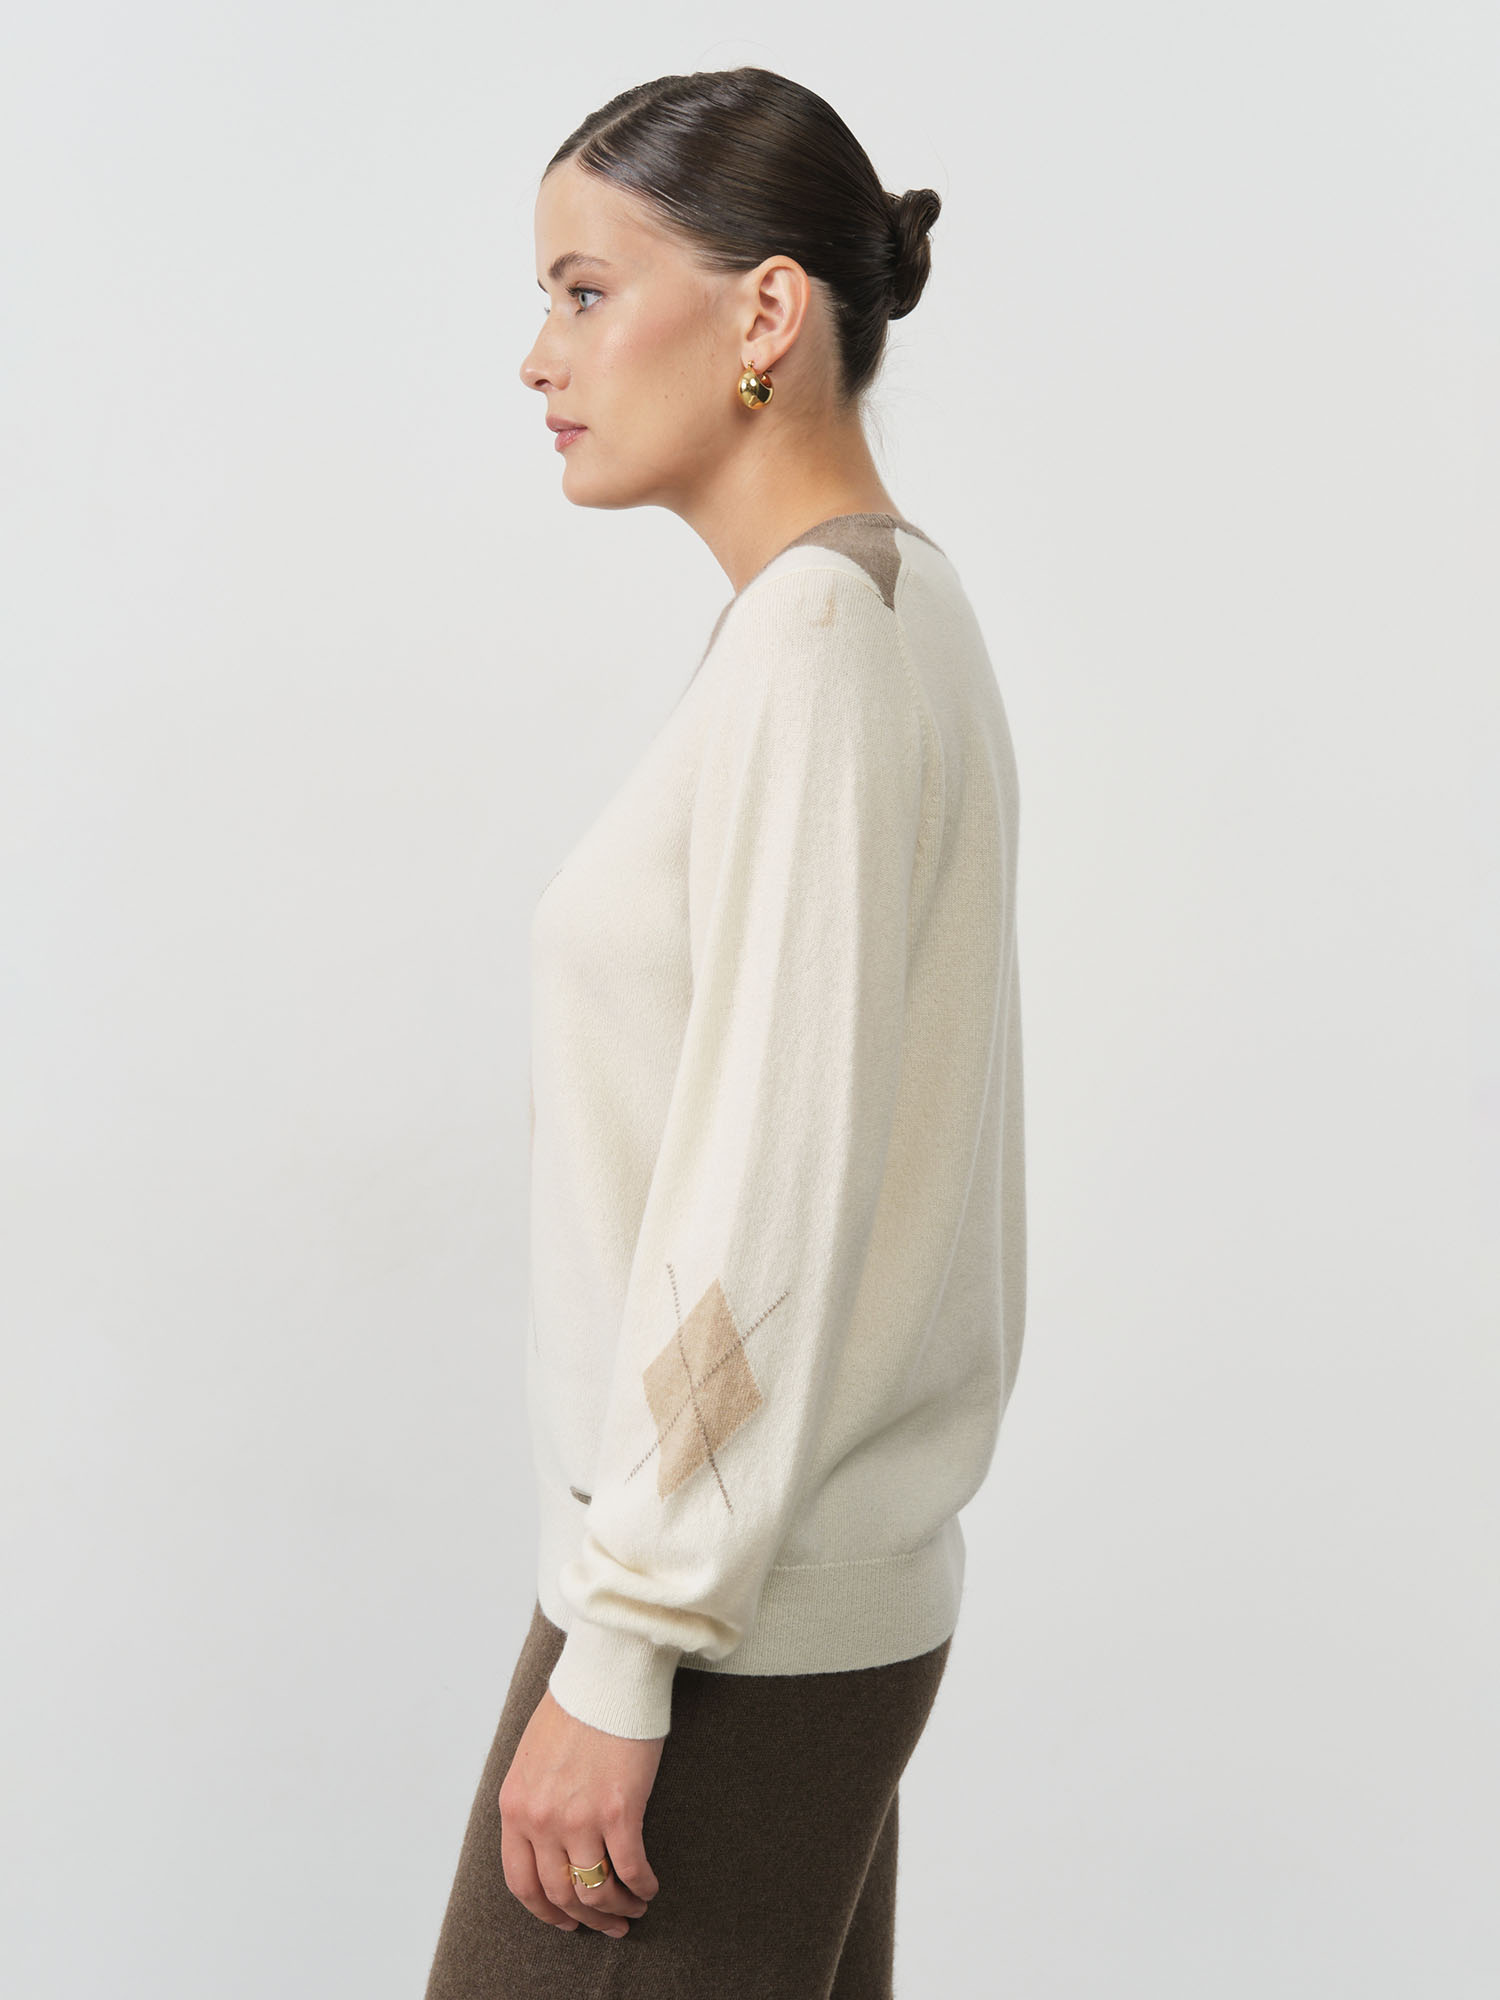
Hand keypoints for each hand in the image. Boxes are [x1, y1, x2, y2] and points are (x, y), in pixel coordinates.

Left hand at [498, 1686, 663, 1937]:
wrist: (606, 1673)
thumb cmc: (574, 1707)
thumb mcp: (531, 1757)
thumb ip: (532, 1799)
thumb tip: (546, 1838)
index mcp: (515, 1806)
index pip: (521, 1881)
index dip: (545, 1910)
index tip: (565, 1919)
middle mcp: (541, 1819)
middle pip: (559, 1893)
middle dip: (585, 1918)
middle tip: (607, 1925)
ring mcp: (579, 1817)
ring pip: (594, 1889)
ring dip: (616, 1908)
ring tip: (632, 1908)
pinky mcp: (619, 1809)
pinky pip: (629, 1867)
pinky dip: (641, 1886)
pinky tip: (649, 1887)